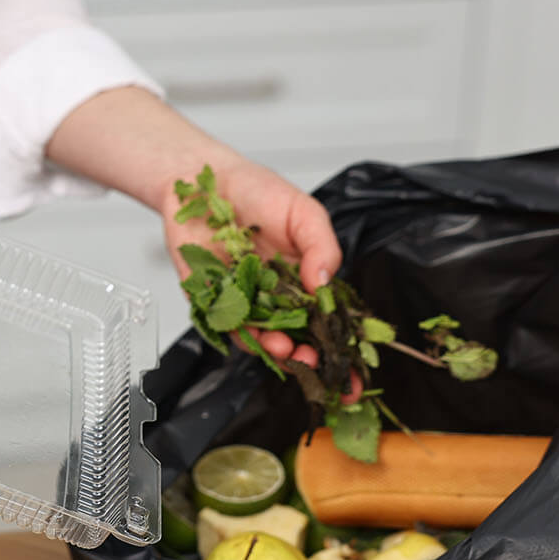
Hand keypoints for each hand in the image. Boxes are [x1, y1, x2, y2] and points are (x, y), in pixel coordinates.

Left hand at [158, 159, 359, 401]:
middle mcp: (277, 297)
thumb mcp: (304, 213)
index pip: (328, 322)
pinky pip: (227, 326)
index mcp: (305, 280)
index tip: (353, 379)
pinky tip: (255, 334)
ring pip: (263, 339)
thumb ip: (321, 247)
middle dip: (310, 360)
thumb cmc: (259, 191)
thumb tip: (324, 283)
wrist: (205, 181)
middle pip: (298, 339)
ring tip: (286, 349)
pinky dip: (241, 334)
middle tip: (317, 365)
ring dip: (276, 350)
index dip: (341, 351)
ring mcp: (246, 302)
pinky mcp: (212, 300)